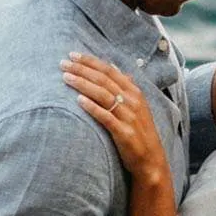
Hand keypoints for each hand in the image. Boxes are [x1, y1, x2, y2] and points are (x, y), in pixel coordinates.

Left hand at [62, 52, 166, 183]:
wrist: (151, 160)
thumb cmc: (140, 131)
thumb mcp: (137, 106)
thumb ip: (125, 86)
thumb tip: (114, 67)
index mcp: (134, 92)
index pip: (109, 70)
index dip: (90, 61)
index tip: (72, 55)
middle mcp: (132, 101)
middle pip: (103, 80)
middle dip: (82, 69)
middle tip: (63, 63)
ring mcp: (129, 116)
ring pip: (103, 95)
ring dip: (83, 84)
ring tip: (66, 77)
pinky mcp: (124, 133)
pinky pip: (106, 117)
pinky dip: (92, 107)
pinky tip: (79, 101)